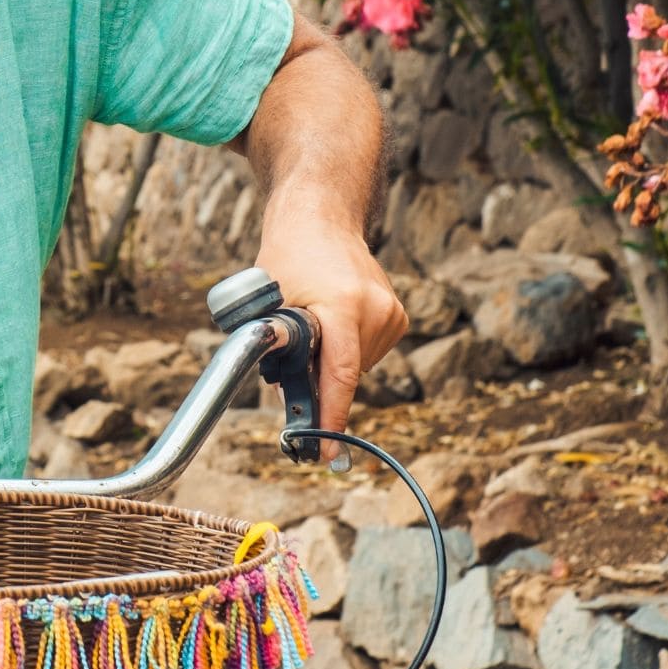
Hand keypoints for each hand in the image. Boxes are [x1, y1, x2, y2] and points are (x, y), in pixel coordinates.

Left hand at [254, 216, 406, 460]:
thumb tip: (287, 400)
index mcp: (344, 306)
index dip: (332, 418)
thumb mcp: (269, 302)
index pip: (340, 375)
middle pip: (346, 374)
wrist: (320, 217)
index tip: (326, 451)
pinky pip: (367, 353)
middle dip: (319, 382)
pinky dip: (348, 349)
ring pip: (357, 366)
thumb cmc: (287, 255)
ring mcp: (392, 313)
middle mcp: (376, 310)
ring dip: (333, 360)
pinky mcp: (398, 316)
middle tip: (292, 365)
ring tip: (314, 322)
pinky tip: (334, 321)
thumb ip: (276, 350)